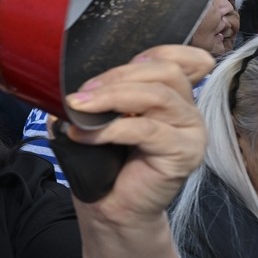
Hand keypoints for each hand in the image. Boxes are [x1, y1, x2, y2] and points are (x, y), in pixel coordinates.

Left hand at [58, 44, 212, 221]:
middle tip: (80, 94)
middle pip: (164, 72)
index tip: (111, 64)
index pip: (179, 58)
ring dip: (111, 97)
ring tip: (78, 108)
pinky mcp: (184, 152)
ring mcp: (191, 130)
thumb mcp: (99, 116)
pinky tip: (84, 134)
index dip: (150, 52)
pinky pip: (147, 129)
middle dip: (117, 76)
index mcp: (172, 94)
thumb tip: (65, 79)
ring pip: (157, 96)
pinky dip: (110, 128)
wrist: (112, 205)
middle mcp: (188, 109)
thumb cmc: (106, 159)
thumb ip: (98, 92)